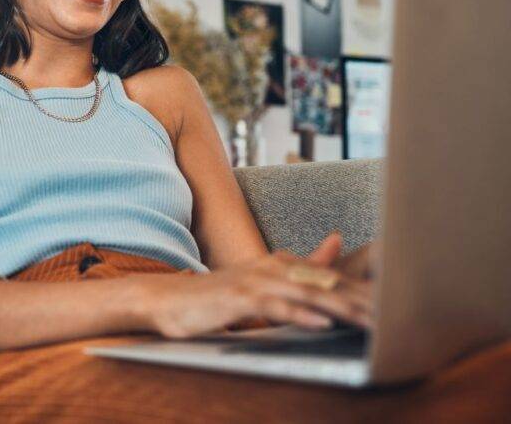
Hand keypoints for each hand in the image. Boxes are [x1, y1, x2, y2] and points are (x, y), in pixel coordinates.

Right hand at [131, 236, 373, 339]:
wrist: (169, 300)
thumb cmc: (218, 297)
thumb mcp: (263, 282)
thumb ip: (300, 267)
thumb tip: (335, 242)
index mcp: (281, 263)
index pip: (332, 280)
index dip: (365, 295)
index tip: (398, 310)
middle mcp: (272, 267)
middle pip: (326, 286)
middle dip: (363, 302)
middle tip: (396, 318)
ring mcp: (255, 281)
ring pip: (306, 295)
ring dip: (340, 310)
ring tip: (371, 323)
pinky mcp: (239, 298)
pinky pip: (274, 307)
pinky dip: (298, 315)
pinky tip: (320, 325)